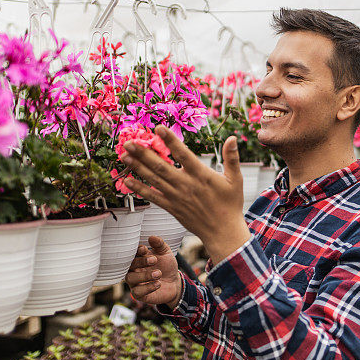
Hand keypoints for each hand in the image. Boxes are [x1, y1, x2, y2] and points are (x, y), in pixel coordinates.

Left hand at [121, 126, 250, 263]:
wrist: (222, 232)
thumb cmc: (230, 204)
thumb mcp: (235, 180)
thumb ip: (232, 158)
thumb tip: (233, 138)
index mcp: (201, 175)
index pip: (183, 154)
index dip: (170, 141)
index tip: (158, 128)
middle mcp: (186, 185)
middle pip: (162, 166)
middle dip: (144, 153)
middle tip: (129, 142)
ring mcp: (177, 197)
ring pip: (154, 179)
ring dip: (138, 167)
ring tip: (124, 155)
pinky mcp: (171, 207)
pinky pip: (153, 197)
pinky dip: (139, 189)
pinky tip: (127, 181)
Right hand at [125, 236, 180, 306]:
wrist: (175, 283)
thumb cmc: (166, 266)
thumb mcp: (165, 253)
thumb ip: (159, 244)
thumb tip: (152, 237)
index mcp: (138, 259)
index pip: (131, 254)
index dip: (137, 251)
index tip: (146, 249)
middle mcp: (133, 270)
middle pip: (128, 265)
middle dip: (141, 262)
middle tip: (154, 260)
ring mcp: (135, 283)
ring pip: (130, 278)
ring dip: (144, 275)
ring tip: (158, 273)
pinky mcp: (139, 294)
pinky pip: (137, 292)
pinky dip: (147, 287)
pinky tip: (158, 283)